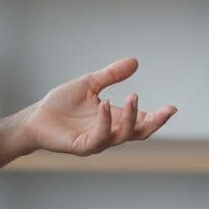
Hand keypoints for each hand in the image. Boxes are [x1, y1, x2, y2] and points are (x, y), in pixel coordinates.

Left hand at [20, 57, 176, 155]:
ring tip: (133, 95)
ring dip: (131, 117)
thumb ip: (111, 75)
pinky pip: (98, 137)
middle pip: (138, 133)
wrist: (36, 117)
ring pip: (121, 135)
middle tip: (167, 110)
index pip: (141, 121)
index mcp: (114, 119)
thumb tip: (135, 61)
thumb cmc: (62, 104)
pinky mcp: (82, 146)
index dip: (157, 117)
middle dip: (154, 122)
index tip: (172, 108)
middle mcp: (109, 132)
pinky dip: (104, 121)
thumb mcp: (90, 84)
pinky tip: (105, 104)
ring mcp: (97, 141)